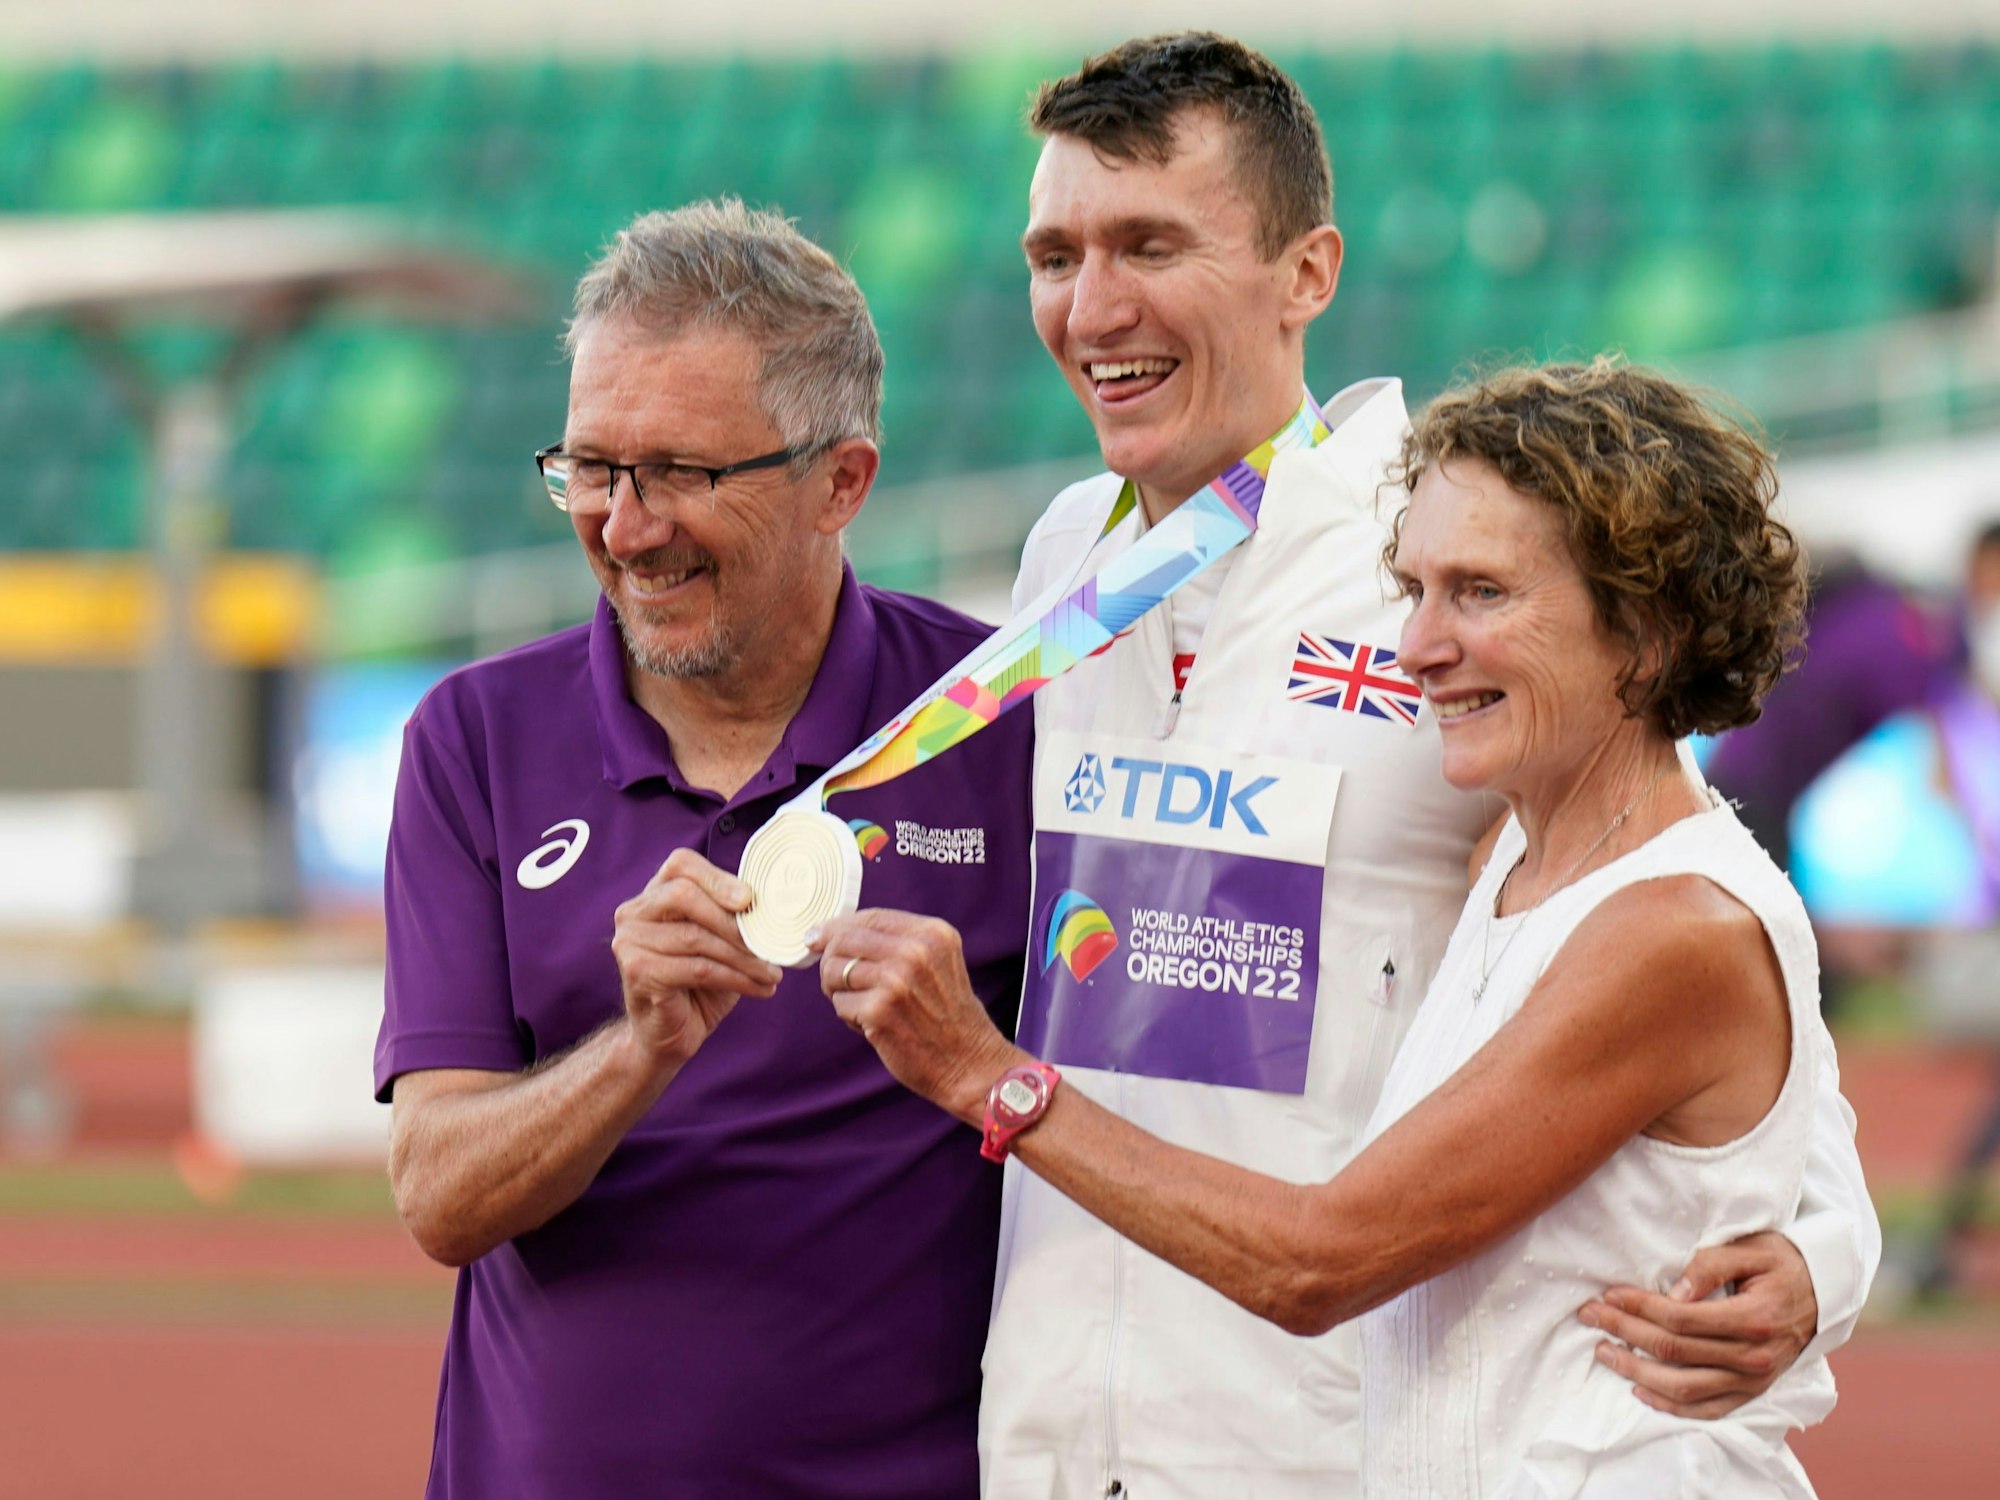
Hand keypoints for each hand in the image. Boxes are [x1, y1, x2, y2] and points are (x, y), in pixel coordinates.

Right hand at [611, 848, 781, 1068]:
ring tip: (772, 972)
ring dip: (743, 956)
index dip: (717, 877)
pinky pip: (698, 969)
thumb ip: (732, 916)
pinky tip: (760, 988)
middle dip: (732, 920)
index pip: (680, 865)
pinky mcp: (639, 973)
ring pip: (696, 937)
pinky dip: (736, 978)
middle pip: (684, 895)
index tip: (749, 900)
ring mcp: (629, 943)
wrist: (667, 1035)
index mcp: (652, 895)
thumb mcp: (717, 942)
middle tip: (768, 943)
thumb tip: (774, 902)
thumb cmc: (696, 983)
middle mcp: (633, 914)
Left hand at [811, 909, 1020, 1123]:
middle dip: (832, 960)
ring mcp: (896, 981)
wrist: (969, 1062)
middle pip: (844, 940)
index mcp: (932, 934)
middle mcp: (915, 952)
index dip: (838, 926)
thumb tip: (830, 933)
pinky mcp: (879, 1012)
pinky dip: (849, 1017)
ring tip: (865, 1005)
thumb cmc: (947, 1014)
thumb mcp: (937, 962)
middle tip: (838, 981)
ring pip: (835, 971)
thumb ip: (896, 942)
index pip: (870, 917)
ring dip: (839, 991)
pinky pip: (839, 1004)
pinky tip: (873, 1025)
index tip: (818, 937)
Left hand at [1580, 1230, 1817, 1417]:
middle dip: (1625, 1332)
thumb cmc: (1781, 1264)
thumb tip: (1675, 1290)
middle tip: (1591, 1315)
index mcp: (1755, 1317)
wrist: (1823, 1294)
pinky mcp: (1751, 1393)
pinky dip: (1670, 1405)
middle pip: (1674, 1351)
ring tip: (1604, 1351)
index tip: (1609, 1294)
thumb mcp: (1752, 1248)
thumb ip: (1712, 1264)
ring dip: (1636, 1371)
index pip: (1681, 1319)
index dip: (1639, 1308)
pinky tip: (1639, 1389)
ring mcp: (1753, 1381)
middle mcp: (1754, 1356)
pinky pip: (1706, 1409)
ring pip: (1683, 1387)